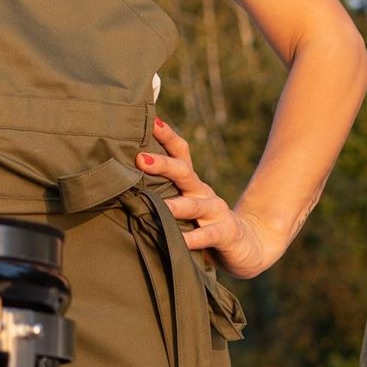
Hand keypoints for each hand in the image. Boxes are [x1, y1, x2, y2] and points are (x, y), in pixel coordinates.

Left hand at [135, 118, 283, 278]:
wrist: (246, 244)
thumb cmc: (202, 222)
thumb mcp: (183, 203)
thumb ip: (159, 194)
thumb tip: (120, 181)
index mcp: (190, 182)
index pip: (180, 152)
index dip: (167, 135)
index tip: (151, 121)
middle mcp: (202, 191)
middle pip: (183, 172)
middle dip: (162, 164)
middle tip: (140, 159)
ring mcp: (216, 211)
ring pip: (193, 206)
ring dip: (175, 205)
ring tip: (157, 205)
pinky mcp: (226, 233)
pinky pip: (208, 235)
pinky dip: (193, 238)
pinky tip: (180, 241)